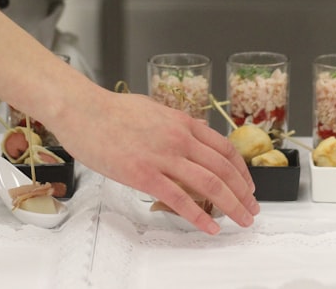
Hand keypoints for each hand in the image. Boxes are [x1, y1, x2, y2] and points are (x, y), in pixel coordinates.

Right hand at [50, 88, 258, 233]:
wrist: (83, 110)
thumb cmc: (111, 110)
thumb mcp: (153, 108)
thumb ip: (176, 121)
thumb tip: (195, 129)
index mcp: (182, 122)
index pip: (224, 148)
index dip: (241, 170)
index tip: (248, 185)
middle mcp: (179, 138)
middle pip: (223, 169)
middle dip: (243, 193)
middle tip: (252, 209)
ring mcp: (163, 157)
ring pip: (209, 185)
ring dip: (231, 206)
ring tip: (242, 220)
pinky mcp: (144, 174)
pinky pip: (179, 199)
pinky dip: (198, 216)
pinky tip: (209, 227)